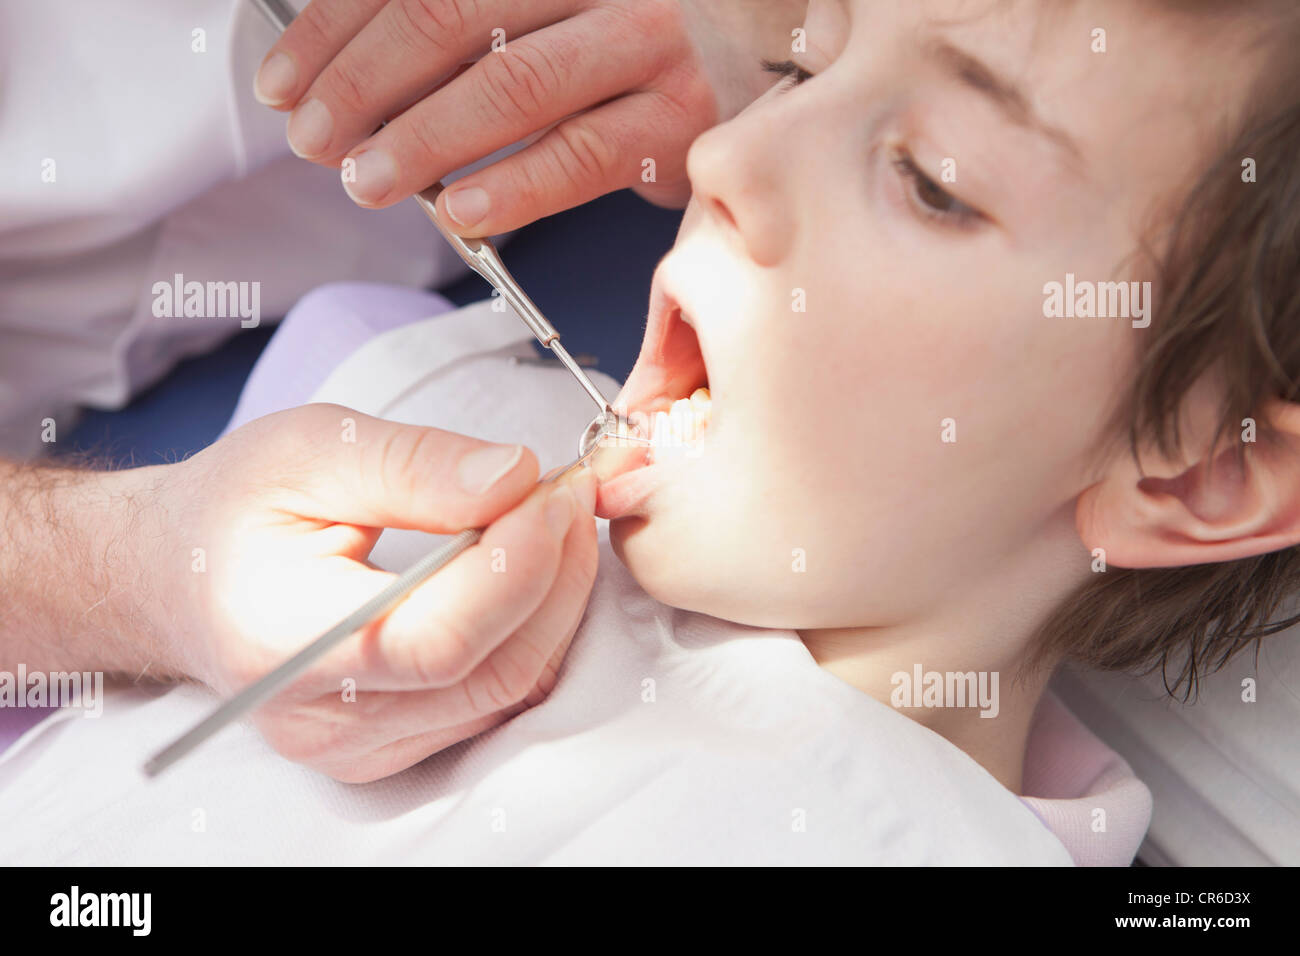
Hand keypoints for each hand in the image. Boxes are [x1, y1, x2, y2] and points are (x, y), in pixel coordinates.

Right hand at [148, 404, 597, 781]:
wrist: (180, 577)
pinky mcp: (393, 749)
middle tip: (570, 493)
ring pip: (508, 690)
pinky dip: (533, 630)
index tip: (554, 490)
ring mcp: (360, 748)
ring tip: (553, 520)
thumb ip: (412, 465)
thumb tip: (515, 476)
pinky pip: (496, 699)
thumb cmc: (235, 506)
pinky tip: (529, 568)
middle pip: (490, 672)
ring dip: (555, 601)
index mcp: (283, 639)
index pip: (435, 638)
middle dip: (553, 575)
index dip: (516, 568)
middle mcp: (323, 719)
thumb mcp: (308, 449)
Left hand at [252, 0, 725, 232]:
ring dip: (423, 139)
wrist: (776, 55)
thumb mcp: (562, 7)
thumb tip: (359, 74)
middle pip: (453, 14)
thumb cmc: (645, 38)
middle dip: (363, 82)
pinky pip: (584, 154)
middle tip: (314, 138)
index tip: (285, 80)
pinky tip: (461, 211)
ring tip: (365, 178)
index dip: (337, 25)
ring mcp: (652, 42)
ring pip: (512, 83)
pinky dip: (514, 186)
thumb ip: (480, 23)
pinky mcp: (684, 119)